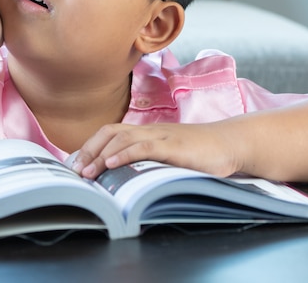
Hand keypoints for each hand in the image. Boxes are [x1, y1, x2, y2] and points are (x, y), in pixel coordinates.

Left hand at [71, 122, 238, 178]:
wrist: (231, 143)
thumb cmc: (200, 153)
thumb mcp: (169, 156)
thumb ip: (149, 161)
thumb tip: (125, 177)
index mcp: (147, 132)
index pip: (111, 133)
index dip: (91, 146)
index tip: (77, 164)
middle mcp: (150, 130)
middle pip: (110, 132)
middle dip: (89, 150)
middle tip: (76, 171)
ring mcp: (161, 136)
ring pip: (122, 138)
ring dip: (101, 155)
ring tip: (87, 172)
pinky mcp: (173, 146)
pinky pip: (144, 147)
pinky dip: (125, 154)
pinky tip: (112, 165)